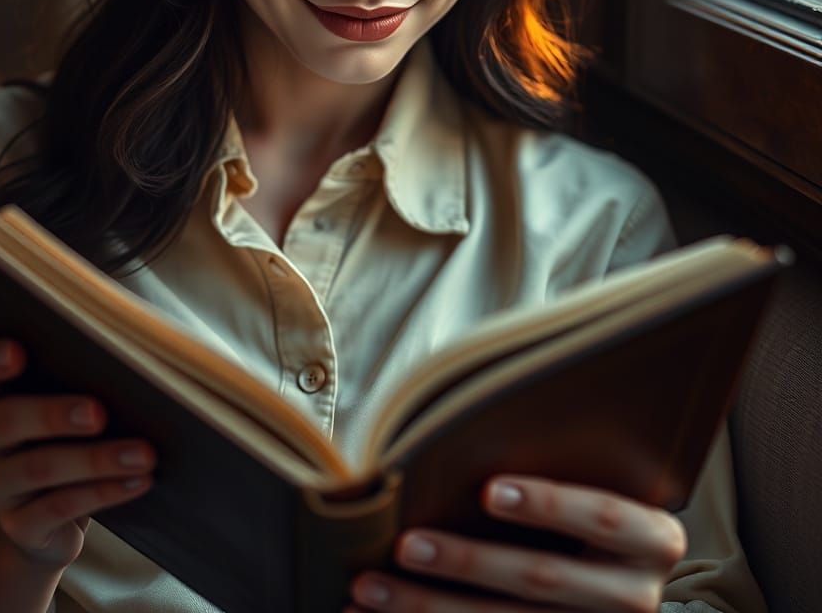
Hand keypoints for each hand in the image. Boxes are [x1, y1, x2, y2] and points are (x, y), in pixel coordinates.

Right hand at [0, 338, 156, 569]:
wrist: (45, 518)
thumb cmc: (60, 440)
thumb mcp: (59, 409)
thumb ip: (74, 381)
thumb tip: (131, 364)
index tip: (18, 352)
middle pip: (6, 421)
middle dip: (54, 415)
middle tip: (99, 414)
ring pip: (41, 467)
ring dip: (97, 459)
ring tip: (144, 453)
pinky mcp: (19, 525)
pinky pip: (61, 507)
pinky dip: (104, 492)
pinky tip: (139, 480)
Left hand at [345, 475, 686, 611]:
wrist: (627, 584)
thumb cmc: (596, 513)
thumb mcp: (603, 485)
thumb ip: (564, 462)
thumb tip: (469, 425)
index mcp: (652, 539)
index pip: (602, 516)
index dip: (549, 505)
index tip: (490, 491)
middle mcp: (635, 597)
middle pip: (542, 578)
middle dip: (467, 564)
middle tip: (404, 544)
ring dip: (428, 608)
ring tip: (368, 587)